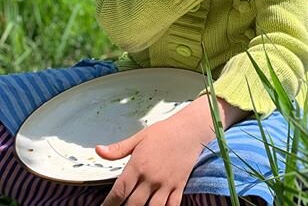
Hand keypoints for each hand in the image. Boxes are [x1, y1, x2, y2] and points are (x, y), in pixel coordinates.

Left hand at [96, 96, 213, 205]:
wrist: (190, 129)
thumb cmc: (164, 131)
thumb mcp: (139, 137)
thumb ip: (118, 149)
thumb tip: (98, 150)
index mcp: (138, 165)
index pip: (119, 191)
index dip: (109, 204)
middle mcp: (151, 177)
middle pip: (133, 204)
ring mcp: (166, 183)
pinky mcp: (179, 185)